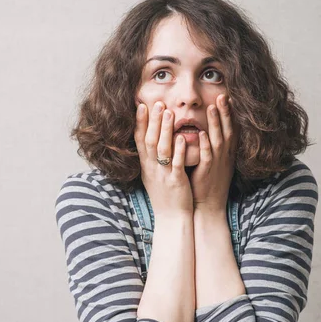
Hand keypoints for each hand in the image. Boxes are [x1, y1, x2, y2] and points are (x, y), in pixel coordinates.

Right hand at [134, 100, 193, 215]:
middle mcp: (151, 168)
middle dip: (153, 120)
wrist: (171, 219)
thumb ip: (152, 158)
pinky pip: (175, 164)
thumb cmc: (165, 196)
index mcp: (146, 165)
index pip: (139, 140)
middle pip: (149, 140)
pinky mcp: (175, 182)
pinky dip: (177, 150)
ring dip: (165, 130)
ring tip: (169, 113)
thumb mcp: (153, 175)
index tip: (141, 105)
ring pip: (161, 149)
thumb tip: (150, 141)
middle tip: (157, 102)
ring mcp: (162, 174)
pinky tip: (180, 138)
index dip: (140, 122)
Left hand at [190, 94, 237, 212]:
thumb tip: (208, 130)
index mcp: (226, 153)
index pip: (231, 129)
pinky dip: (206, 144)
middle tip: (223, 95)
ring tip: (212, 107)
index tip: (228, 97)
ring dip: (216, 123)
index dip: (230, 113)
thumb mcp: (215, 162)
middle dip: (226, 112)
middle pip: (228, 129)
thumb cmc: (208, 183)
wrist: (208, 205)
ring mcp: (217, 163)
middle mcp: (225, 156)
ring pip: (218, 139)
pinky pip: (207, 155)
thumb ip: (213, 146)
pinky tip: (202, 133)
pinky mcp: (207, 171)